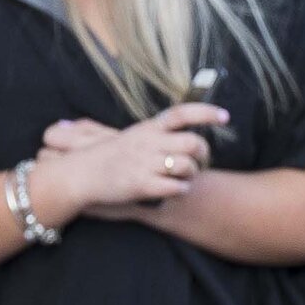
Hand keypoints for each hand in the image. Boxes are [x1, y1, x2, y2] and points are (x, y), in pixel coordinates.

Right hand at [28, 102, 225, 224]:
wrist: (79, 175)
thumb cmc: (106, 158)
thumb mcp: (131, 138)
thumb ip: (156, 135)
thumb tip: (183, 135)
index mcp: (147, 128)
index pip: (182, 113)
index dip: (206, 113)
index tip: (225, 117)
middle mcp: (148, 143)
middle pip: (192, 142)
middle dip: (203, 154)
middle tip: (199, 163)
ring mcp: (145, 164)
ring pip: (186, 166)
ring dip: (191, 174)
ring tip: (183, 179)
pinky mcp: (141, 185)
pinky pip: (175, 187)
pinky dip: (180, 190)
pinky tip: (173, 191)